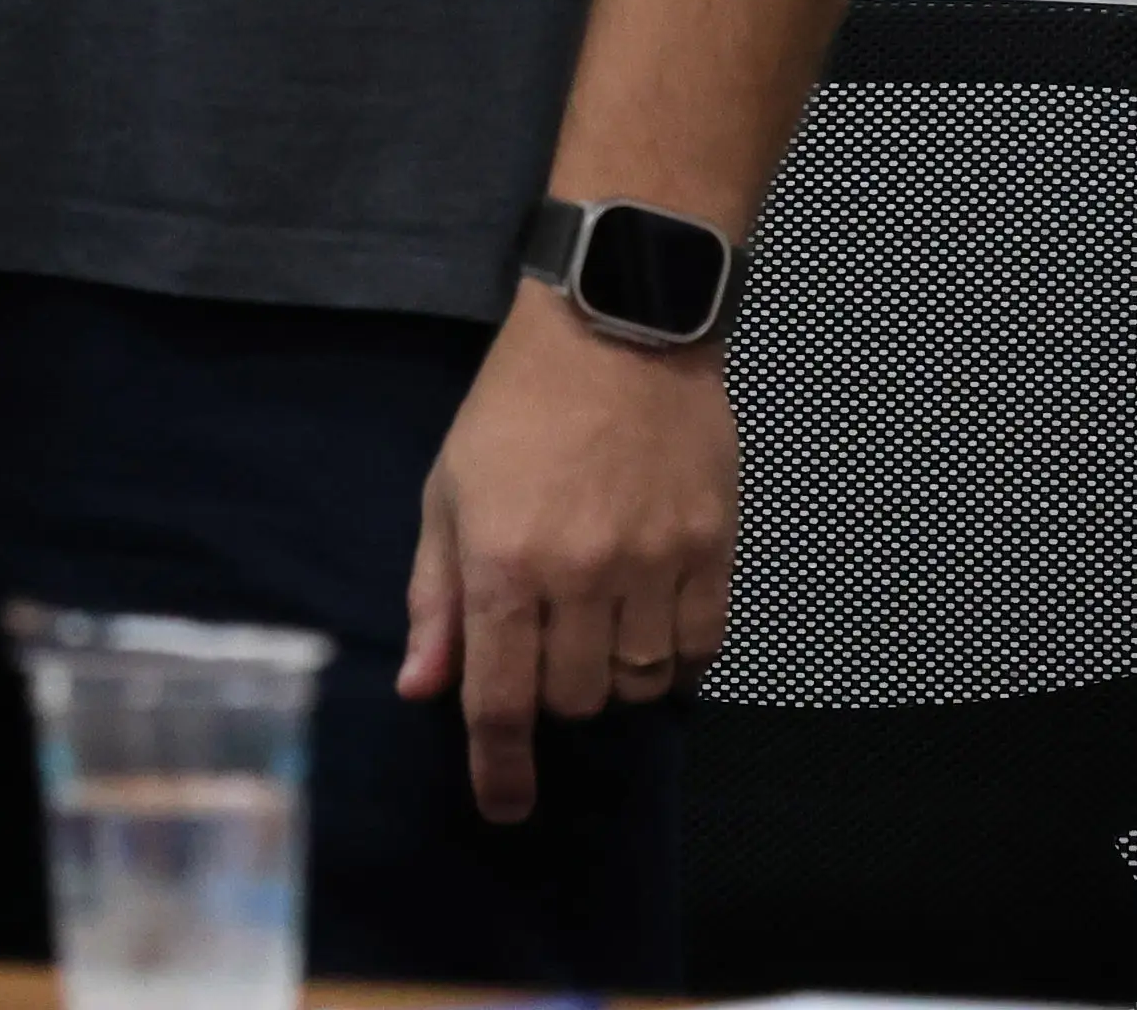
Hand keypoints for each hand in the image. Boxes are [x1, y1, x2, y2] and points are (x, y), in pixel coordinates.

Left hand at [399, 295, 732, 823]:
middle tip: (544, 649)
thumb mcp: (448, 493)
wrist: (616, 328)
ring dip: (614, 679)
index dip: (500, 769)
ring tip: (598, 628)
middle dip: (553, 697)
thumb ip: (436, 598)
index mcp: (503, 563)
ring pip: (640, 684)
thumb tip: (422, 691)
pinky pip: (701, 649)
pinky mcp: (714, 549)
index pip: (500, 700)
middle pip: (575, 702)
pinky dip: (674, 658)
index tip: (504, 809)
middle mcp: (581, 575)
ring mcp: (656, 564)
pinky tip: (652, 624)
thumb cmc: (514, 411)